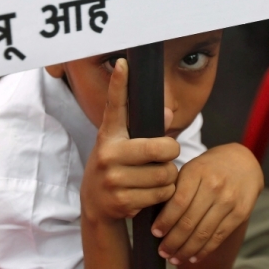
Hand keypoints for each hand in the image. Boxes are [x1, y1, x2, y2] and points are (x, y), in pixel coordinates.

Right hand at [81, 58, 179, 224]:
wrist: (96, 205)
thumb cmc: (116, 169)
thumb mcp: (124, 147)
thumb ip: (148, 130)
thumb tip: (169, 112)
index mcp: (109, 135)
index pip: (115, 106)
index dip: (119, 84)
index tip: (123, 63)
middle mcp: (107, 154)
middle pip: (161, 148)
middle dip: (172, 153)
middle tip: (167, 156)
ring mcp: (113, 179)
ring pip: (165, 174)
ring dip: (168, 177)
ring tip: (154, 178)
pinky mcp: (121, 201)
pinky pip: (161, 194)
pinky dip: (163, 194)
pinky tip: (148, 194)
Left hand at [151, 143, 262, 264]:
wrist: (242, 161)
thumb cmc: (208, 168)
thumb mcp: (190, 169)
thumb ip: (175, 189)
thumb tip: (155, 218)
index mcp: (196, 172)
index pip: (178, 203)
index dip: (165, 221)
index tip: (155, 233)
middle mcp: (214, 186)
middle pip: (189, 221)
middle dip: (173, 241)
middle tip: (162, 251)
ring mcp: (229, 201)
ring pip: (204, 233)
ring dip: (186, 250)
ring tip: (174, 258)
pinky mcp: (241, 213)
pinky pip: (219, 237)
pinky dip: (204, 250)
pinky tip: (193, 257)